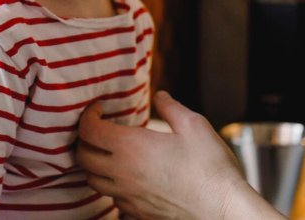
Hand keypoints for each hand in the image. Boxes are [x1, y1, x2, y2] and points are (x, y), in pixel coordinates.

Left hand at [76, 91, 278, 219]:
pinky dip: (111, 186)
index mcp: (131, 147)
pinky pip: (111, 199)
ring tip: (109, 153)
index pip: (88, 130)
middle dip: (84, 139)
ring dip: (94, 165)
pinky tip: (127, 177)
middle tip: (100, 129)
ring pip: (92, 181)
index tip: (100, 109)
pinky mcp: (138, 212)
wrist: (223, 209)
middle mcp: (122, 173)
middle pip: (82, 156)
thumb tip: (160, 96)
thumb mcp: (193, 125)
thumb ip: (171, 107)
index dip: (87, 115)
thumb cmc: (210, 167)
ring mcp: (128, 196)